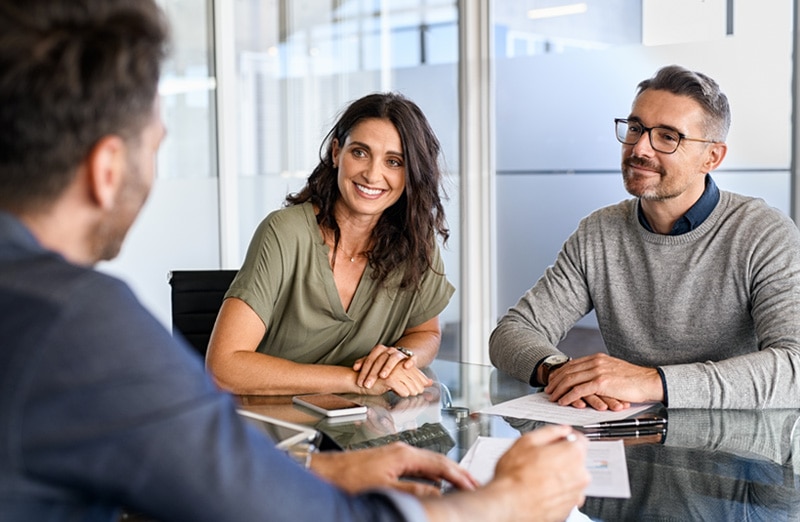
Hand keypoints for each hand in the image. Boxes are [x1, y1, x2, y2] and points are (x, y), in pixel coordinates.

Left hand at [309, 442, 478, 495]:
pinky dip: (432, 475)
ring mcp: (395, 454)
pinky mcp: (389, 460)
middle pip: (438, 461)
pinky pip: (418, 466)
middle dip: (457, 473)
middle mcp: (401, 450)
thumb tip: (437, 493)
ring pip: (429, 463)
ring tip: (460, 485)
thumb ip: (413, 491)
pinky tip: (435, 485)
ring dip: (446, 475)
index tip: (472, 485)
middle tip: (474, 484)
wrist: (325, 471)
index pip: (440, 464)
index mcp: (403, 454)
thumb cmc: (348, 477)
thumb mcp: (385, 488)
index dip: (459, 475)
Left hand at [353, 344, 417, 387]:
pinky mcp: (411, 357)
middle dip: (373, 373)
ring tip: (383, 376)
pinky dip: (409, 361)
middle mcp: (390, 350)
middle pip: (380, 360)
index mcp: (380, 350)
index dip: (364, 371)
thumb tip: (355, 368)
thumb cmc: (386, 362)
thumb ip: (364, 363)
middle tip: (367, 384)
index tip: (360, 382)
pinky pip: (412, 358)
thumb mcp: (374, 362)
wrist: (402, 357)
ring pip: (394, 358)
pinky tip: (406, 367)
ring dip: (388, 367)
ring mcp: (400, 353)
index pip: (370, 359)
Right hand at [490, 425, 589, 520]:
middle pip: (576, 460)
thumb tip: (560, 430)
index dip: (566, 438)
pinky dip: (557, 491)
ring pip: (571, 478)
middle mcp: (580, 475)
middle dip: (561, 457)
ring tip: (538, 476)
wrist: (509, 504)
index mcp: (573, 454)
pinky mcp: (569, 509)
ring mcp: (576, 494)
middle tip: (541, 459)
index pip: (579, 440)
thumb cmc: (515, 476)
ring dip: (559, 475)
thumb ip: (549, 432)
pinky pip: (566, 494)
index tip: (558, 440)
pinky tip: (540, 488)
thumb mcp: (527, 441)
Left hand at [545, 353, 662, 409]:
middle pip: (568, 371)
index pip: (572, 364)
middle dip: (555, 381)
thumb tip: (588, 379)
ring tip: (552, 397)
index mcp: (597, 358)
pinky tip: (563, 401)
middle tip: (548, 390)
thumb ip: (600, 371)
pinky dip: (568, 396)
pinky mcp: (601, 382)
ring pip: (570, 380)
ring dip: (559, 389)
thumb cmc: (634, 380)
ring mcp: (598, 371)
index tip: (553, 380)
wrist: (649, 381)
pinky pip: (579, 390)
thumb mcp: (613, 370)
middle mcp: (595, 362)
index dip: (560, 373)